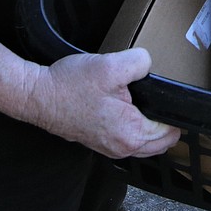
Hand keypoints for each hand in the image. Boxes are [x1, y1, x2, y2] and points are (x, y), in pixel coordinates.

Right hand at [21, 48, 179, 158]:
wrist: (38, 95)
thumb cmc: (69, 85)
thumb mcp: (110, 66)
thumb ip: (140, 63)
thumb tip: (149, 66)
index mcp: (131, 133)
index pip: (170, 131)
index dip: (172, 111)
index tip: (168, 96)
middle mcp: (122, 147)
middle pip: (160, 141)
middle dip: (165, 121)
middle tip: (160, 97)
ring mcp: (109, 147)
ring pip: (144, 142)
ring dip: (150, 126)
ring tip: (147, 102)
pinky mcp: (99, 141)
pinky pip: (128, 139)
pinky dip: (134, 128)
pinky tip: (128, 108)